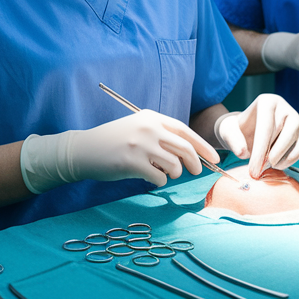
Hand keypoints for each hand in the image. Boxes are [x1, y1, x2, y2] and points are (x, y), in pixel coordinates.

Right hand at [19, 110, 218, 193]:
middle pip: (184, 148)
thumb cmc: (113, 141)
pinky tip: (148, 178)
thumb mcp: (138, 128)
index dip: (202, 145)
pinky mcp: (132, 162)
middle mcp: (148, 128)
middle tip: (196, 171)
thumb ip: (161, 135)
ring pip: (174, 165)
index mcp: (151, 117)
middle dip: (195, 162)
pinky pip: (159, 178)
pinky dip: (158, 181)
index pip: (185, 131)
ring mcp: (140, 145)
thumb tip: (191, 154)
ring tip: (162, 173)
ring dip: (173, 174)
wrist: (84, 150)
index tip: (214, 157)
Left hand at [213, 95, 298, 177]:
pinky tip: (277, 165)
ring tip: (267, 167)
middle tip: (258, 171)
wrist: (249, 132)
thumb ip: (233, 141)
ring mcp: (296, 119)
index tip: (253, 169)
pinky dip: (291, 159)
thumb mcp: (228, 133)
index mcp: (267, 101)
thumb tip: (243, 152)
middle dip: (271, 155)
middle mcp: (284, 107)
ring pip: (294, 138)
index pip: (266, 126)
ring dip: (282, 157)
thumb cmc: (239, 131)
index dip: (260, 149)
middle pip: (283, 131)